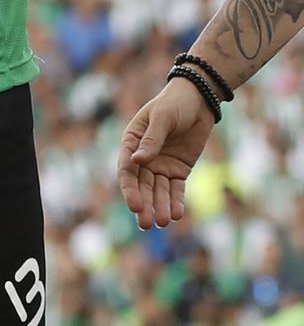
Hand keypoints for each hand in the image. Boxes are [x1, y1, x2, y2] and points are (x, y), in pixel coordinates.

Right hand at [117, 76, 217, 230]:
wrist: (198, 101)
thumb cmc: (174, 104)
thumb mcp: (162, 118)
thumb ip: (152, 140)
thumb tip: (139, 161)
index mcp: (131, 142)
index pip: (127, 170)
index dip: (130, 189)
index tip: (135, 205)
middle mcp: (143, 157)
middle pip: (141, 185)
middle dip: (144, 204)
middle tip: (146, 223)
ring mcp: (161, 165)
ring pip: (158, 191)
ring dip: (159, 206)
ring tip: (163, 222)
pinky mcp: (178, 171)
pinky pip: (176, 189)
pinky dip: (176, 202)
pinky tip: (176, 214)